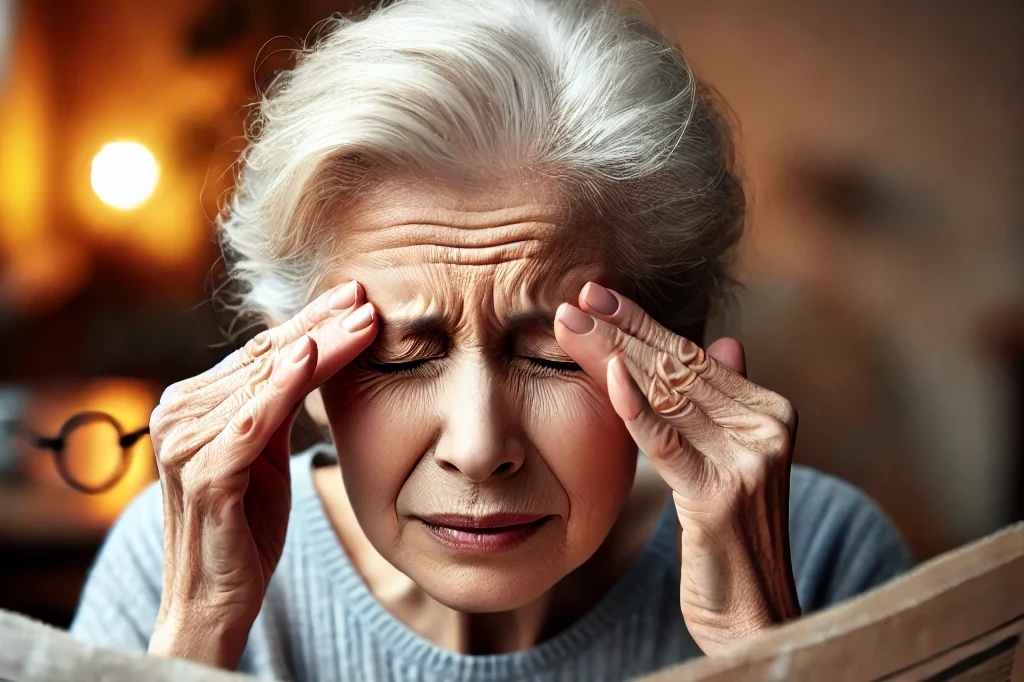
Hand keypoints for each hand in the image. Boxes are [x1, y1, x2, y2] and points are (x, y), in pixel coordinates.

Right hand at [146, 281, 376, 668]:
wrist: (217, 599)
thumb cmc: (245, 525)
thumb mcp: (264, 452)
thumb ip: (275, 403)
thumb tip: (312, 350)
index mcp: (192, 405)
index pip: (261, 353)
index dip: (310, 323)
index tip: (354, 297)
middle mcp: (179, 415)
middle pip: (266, 359)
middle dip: (321, 326)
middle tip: (365, 297)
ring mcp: (185, 444)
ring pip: (266, 382)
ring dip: (318, 346)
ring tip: (361, 320)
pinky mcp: (203, 474)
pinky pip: (250, 423)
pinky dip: (280, 388)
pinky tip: (309, 358)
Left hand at [555, 282, 799, 654]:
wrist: (755, 617)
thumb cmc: (734, 542)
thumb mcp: (735, 466)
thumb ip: (729, 405)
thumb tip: (728, 343)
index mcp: (769, 414)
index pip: (694, 358)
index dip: (643, 324)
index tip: (598, 297)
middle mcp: (765, 430)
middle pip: (676, 368)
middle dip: (620, 329)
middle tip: (573, 299)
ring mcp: (747, 462)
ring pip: (666, 394)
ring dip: (612, 354)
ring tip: (571, 323)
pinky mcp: (719, 497)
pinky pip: (667, 442)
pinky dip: (634, 406)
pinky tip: (608, 372)